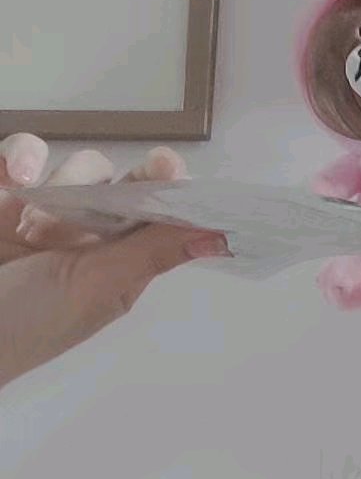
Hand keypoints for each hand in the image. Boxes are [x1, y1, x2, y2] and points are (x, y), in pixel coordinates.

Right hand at [0, 133, 231, 390]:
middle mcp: (88, 237)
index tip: (181, 173)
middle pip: (128, 185)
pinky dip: (22, 156)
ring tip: (38, 228)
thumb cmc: (25, 323)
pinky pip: (23, 155)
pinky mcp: (1, 195)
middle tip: (158, 166)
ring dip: (70, 184)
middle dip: (142, 176)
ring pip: (80, 168)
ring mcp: (42, 213)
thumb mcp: (94, 289)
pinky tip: (14, 177)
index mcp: (120, 266)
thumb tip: (221, 238)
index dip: (177, 194)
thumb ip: (151, 254)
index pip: (161, 221)